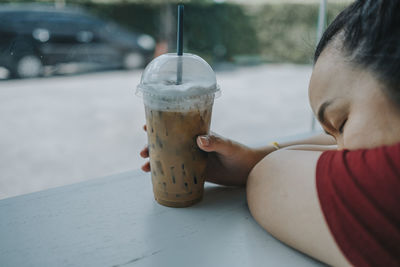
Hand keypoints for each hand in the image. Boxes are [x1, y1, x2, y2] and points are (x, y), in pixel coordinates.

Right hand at [139, 124, 272, 185]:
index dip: (160, 126)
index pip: (176, 128)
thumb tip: (200, 139)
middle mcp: (192, 146)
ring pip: (169, 158)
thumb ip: (216, 142)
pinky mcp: (195, 172)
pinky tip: (156, 178)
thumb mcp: (228, 147)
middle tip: (142, 153)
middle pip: (167, 144)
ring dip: (156, 162)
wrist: (248, 171)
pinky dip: (166, 174)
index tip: (145, 126)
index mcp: (197, 135)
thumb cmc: (239, 154)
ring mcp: (192, 159)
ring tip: (144, 168)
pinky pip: (177, 172)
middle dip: (152, 147)